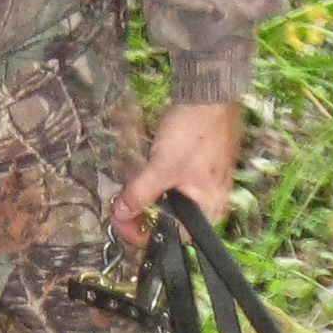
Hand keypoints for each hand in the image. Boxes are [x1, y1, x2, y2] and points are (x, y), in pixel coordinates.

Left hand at [113, 99, 243, 244]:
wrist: (210, 95)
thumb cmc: (193, 134)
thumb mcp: (161, 168)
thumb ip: (138, 195)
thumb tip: (119, 214)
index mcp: (209, 210)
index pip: (174, 237)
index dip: (144, 234)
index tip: (122, 223)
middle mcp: (213, 203)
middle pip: (174, 222)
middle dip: (146, 216)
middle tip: (122, 209)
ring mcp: (210, 185)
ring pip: (175, 204)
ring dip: (152, 201)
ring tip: (131, 193)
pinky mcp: (204, 169)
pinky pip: (180, 187)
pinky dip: (162, 186)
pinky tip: (150, 176)